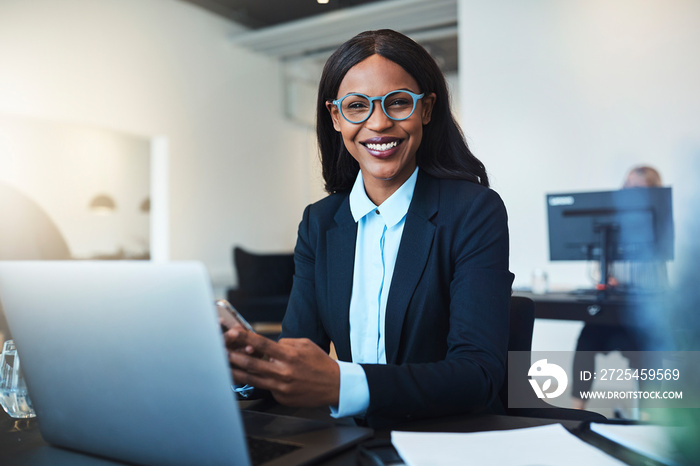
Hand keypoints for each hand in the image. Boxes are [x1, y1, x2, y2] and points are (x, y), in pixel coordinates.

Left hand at [224, 328, 339, 406]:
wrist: (335, 386)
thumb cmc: (320, 363)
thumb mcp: (305, 345)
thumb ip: (285, 344)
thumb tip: (267, 346)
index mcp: (289, 355)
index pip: (262, 344)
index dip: (245, 337)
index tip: (232, 332)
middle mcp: (283, 372)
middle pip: (252, 363)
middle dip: (234, 356)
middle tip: (220, 351)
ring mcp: (281, 387)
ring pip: (253, 379)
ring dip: (236, 371)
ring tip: (224, 366)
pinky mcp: (282, 398)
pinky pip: (266, 387)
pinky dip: (258, 381)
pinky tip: (246, 376)